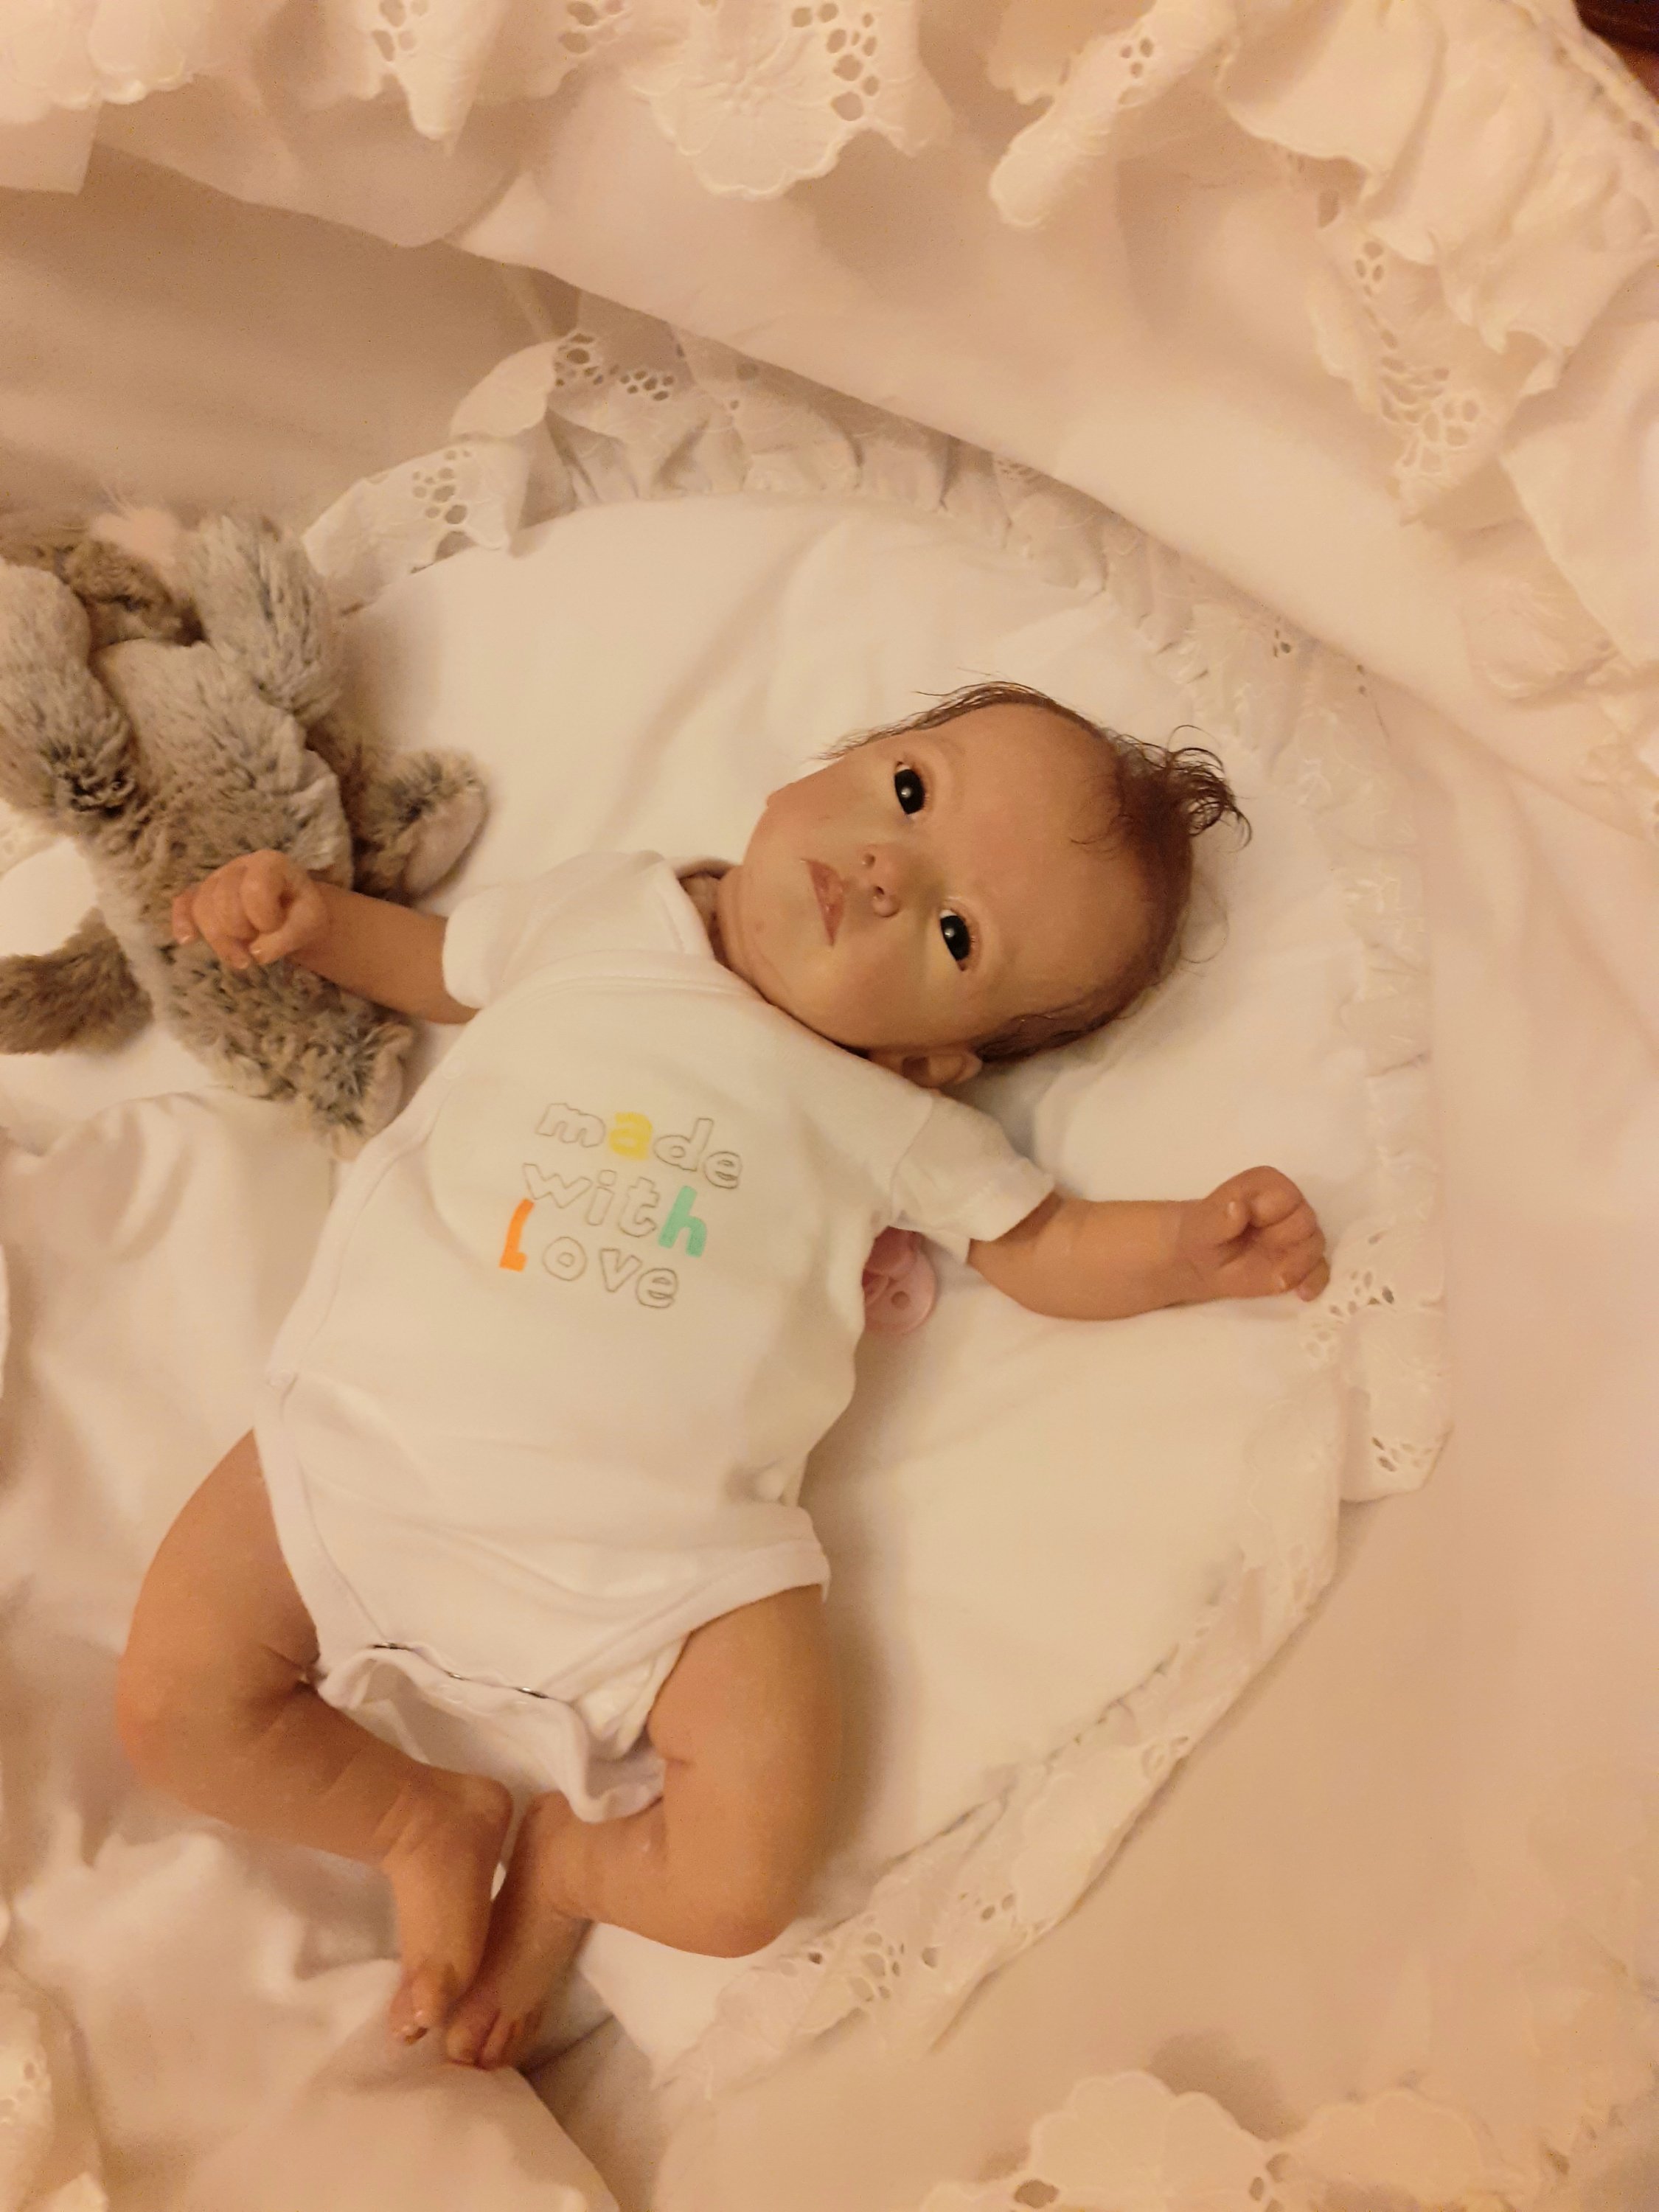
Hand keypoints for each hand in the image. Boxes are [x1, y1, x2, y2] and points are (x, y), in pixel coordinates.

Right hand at [171, 850, 328, 972]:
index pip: (254, 888)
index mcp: (270, 864)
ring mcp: (218, 879)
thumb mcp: (310, 923)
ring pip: (202, 908)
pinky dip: (182, 921)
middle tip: (259, 946)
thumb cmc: (302, 913)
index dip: (263, 916)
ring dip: (220, 941)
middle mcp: (239, 866)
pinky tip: (186, 940)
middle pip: (222, 900)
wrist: (294, 913)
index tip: (275, 927)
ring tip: (243, 960)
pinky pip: (184, 903)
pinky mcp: (203, 895)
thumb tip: (255, 953)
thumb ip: (289, 937)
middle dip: (240, 931)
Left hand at [1176, 1167, 1329, 1303]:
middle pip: (1306, 1222)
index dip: (1272, 1213)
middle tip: (1258, 1248)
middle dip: (1286, 1239)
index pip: (1287, 1196)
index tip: (1252, 1224)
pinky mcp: (1300, 1262)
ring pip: (1316, 1245)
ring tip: (1276, 1277)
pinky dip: (1314, 1282)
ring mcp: (1297, 1236)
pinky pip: (1319, 1270)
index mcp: (1267, 1186)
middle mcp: (1288, 1207)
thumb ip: (1219, 1216)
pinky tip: (1302, 1293)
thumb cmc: (1203, 1235)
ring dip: (1300, 1264)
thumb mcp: (1203, 1226)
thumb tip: (1237, 1206)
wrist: (1201, 1261)